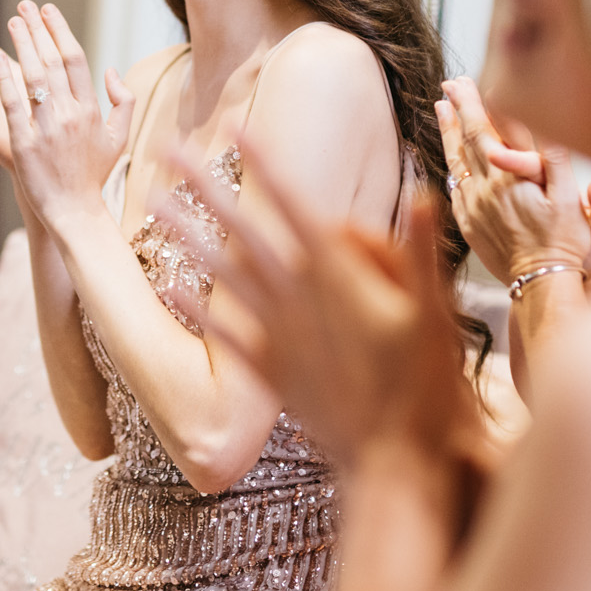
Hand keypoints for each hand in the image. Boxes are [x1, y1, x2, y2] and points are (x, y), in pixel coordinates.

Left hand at [0, 1, 134, 234]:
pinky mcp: (24, 144)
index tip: (47, 10)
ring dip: (21, 45)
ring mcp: (47, 129)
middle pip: (52, 61)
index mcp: (91, 110)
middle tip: (23, 6)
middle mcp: (70, 115)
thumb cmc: (93, 175)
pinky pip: (13, 105)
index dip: (60, 30)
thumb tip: (110, 70)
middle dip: (37, 29)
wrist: (75, 212)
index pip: (75, 59)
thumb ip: (122, 101)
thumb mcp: (118, 138)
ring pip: (33, 77)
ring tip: (10, 22)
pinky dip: (4, 79)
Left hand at [163, 140, 487, 478]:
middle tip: (168, 150)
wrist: (397, 463)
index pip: (294, 204)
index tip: (238, 128)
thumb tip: (421, 193)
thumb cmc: (427, 388)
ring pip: (222, 273)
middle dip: (205, 185)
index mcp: (339, 275)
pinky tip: (166, 288)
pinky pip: (222, 334)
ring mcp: (280, 335)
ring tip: (154, 205)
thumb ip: (420, 251)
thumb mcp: (436, 313)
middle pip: (244, 229)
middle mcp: (299, 297)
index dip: (266, 163)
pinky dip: (194, 309)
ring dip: (186, 236)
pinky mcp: (270, 372)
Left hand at [438, 76, 590, 282]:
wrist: (542, 283)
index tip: (465, 83)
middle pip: (466, 139)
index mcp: (509, 179)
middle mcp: (485, 190)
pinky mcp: (468, 223)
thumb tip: (541, 131)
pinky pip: (454, 186)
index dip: (473, 105)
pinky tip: (450, 152)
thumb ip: (555, 162)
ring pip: (455, 160)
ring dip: (448, 131)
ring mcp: (472, 207)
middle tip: (450, 84)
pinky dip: (451, 163)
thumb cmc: (566, 243)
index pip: (485, 131)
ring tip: (441, 107)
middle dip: (458, 109)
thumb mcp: (572, 200)